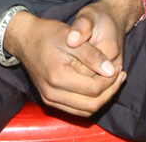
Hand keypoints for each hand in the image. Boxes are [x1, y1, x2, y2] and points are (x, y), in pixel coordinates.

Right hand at [4, 10, 125, 116]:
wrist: (26, 39)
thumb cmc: (48, 34)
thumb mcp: (71, 39)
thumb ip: (92, 55)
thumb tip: (111, 71)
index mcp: (57, 78)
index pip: (93, 90)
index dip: (110, 80)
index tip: (118, 66)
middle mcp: (51, 93)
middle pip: (91, 105)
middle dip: (110, 91)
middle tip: (120, 75)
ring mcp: (50, 99)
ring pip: (85, 111)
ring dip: (102, 98)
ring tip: (114, 79)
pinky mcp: (50, 100)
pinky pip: (76, 109)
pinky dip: (91, 101)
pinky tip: (100, 85)